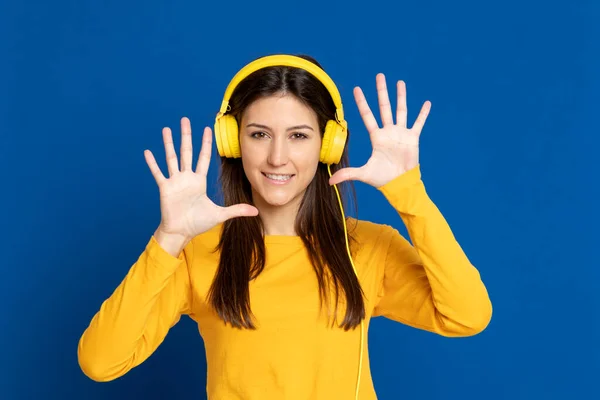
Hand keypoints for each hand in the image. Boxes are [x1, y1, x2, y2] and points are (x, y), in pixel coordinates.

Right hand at [144, 117, 258, 239]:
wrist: (181, 232)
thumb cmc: (197, 223)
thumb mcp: (220, 214)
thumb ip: (237, 210)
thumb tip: (256, 211)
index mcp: (199, 181)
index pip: (204, 157)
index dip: (206, 143)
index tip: (206, 129)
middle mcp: (186, 178)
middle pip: (186, 152)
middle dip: (186, 136)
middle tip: (184, 120)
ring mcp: (175, 181)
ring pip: (171, 158)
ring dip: (168, 144)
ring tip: (166, 129)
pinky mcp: (165, 188)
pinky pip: (158, 173)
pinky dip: (152, 163)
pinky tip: (147, 152)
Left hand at [328, 74, 430, 187]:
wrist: (400, 184)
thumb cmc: (382, 178)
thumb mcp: (363, 174)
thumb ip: (348, 174)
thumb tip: (330, 182)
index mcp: (377, 137)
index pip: (367, 116)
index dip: (362, 103)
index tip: (356, 89)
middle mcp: (388, 132)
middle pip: (384, 107)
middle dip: (382, 92)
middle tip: (379, 76)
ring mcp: (401, 134)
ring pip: (401, 111)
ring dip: (401, 97)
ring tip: (400, 82)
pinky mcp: (413, 138)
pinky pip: (418, 123)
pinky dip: (423, 114)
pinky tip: (427, 103)